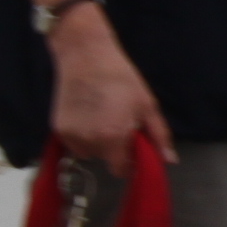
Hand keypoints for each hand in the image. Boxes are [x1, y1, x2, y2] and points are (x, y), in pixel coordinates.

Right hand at [47, 10, 174, 174]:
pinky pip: (73, 143)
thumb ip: (159, 136)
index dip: (130, 164)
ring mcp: (70, 135)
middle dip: (115, 149)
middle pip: (105, 160)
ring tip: (104, 119)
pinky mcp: (57, 127)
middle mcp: (88, 141)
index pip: (120, 170)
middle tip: (120, 125)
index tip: (134, 152)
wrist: (86, 57)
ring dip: (97, 144)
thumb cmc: (122, 79)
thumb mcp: (147, 106)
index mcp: (112, 138)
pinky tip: (89, 116)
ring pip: (88, 152)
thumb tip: (169, 161)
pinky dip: (82, 136)